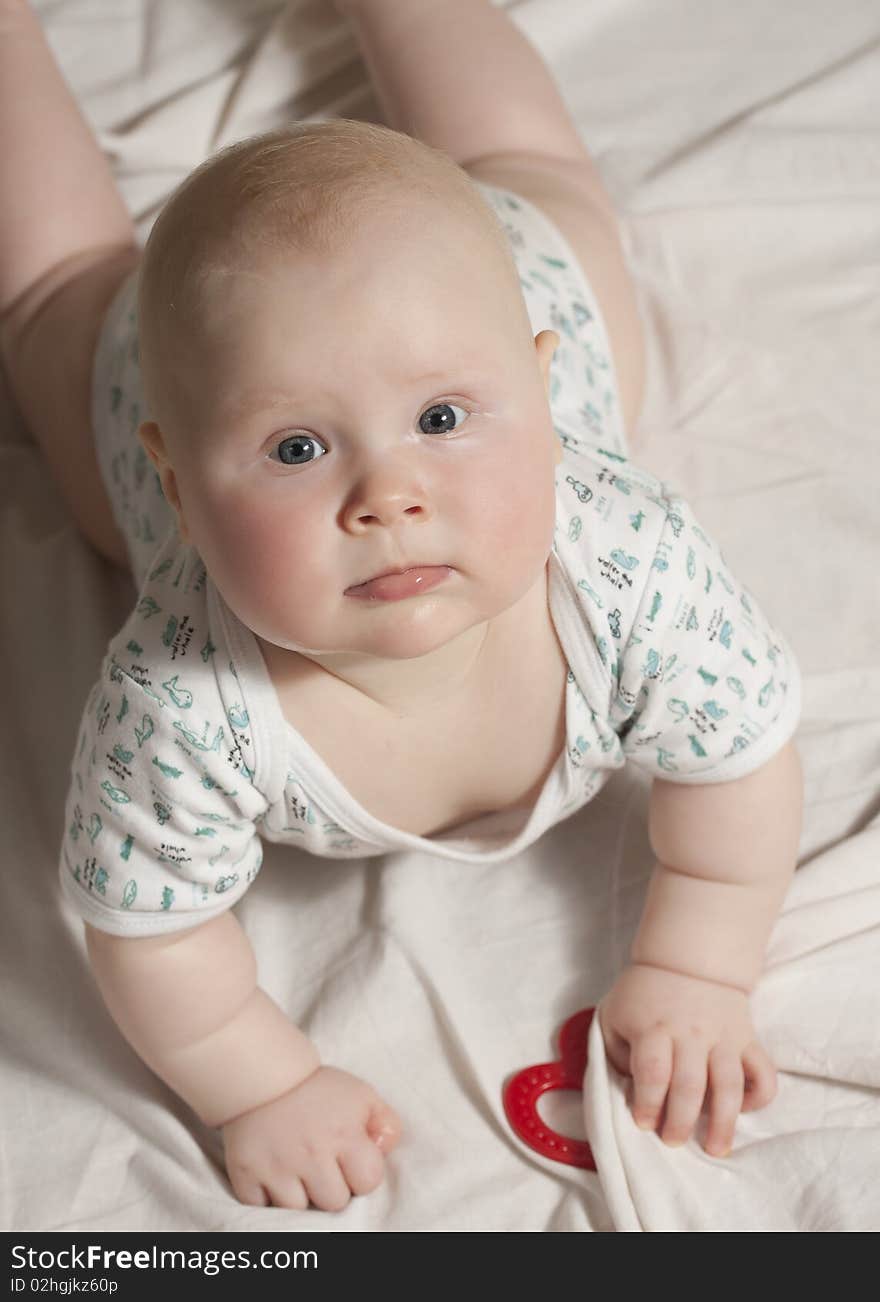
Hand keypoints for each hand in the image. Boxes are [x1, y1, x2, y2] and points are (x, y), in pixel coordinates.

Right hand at [222, 1066, 402, 1209]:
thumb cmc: (318, 1091)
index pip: (368, 1181)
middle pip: (334, 1203)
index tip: (350, 1159)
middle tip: (321, 1164)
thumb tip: (384, 1152)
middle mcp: (310, 1152)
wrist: (263, 1076)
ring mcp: (275, 1166)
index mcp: (343, 1133)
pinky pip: (262, 1209)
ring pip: (298, 1210)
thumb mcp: (362, 1096)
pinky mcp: (245, 1173)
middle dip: (332, 1187)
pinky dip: (268, 1198)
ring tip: (297, 1169)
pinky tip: (274, 1175)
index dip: (362, 1173)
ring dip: (299, 1195)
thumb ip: (387, 1125)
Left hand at [598, 963, 776, 1156]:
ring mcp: (724, 1036)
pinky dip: (760, 1096)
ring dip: (724, 1121)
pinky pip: (764, 1072)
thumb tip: (630, 1091)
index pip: (652, 1070)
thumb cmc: (643, 995)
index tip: (643, 1122)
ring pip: (730, 1084)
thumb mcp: (614, 1015)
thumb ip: (615, 1053)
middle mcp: (691, 1032)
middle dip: (679, 1120)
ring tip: (714, 1148)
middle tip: (672, 1141)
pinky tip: (744, 1110)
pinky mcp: (747, 1039)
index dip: (647, 1102)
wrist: (688, 959)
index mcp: (654, 1027)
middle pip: (689, 1084)